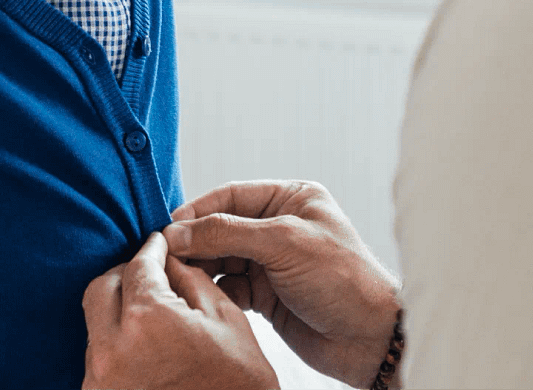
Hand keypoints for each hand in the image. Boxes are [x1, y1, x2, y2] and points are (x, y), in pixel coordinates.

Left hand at [82, 230, 278, 389]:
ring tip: (153, 313)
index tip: (158, 244)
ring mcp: (100, 382)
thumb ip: (188, 276)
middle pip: (101, 289)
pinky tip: (146, 343)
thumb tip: (166, 259)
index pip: (137, 266)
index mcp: (146, 321)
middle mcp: (111, 352)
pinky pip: (98, 356)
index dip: (151, 249)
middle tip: (150, 274)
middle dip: (126, 275)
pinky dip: (117, 341)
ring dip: (119, 311)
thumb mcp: (223, 315)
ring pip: (95, 324)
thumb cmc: (236, 381)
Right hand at [164, 181, 400, 389]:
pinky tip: (200, 297)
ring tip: (177, 278)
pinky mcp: (268, 294)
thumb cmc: (342, 278)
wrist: (368, 337)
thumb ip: (229, 233)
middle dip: (195, 241)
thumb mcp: (284, 243)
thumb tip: (178, 230)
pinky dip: (215, 291)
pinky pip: (231, 286)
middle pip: (223, 227)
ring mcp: (273, 261)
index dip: (198, 210)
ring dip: (201, 268)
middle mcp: (280, 225)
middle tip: (163, 256)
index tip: (167, 227)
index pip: (232, 195)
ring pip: (223, 258)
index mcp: (291, 198)